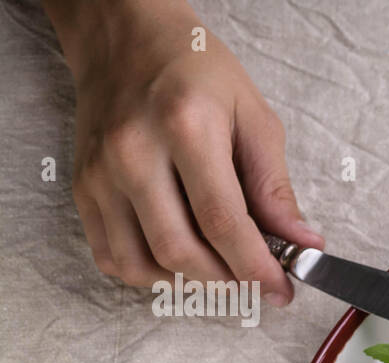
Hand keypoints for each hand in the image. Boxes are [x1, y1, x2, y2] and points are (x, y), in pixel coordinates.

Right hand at [45, 0, 321, 303]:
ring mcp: (101, 173)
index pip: (223, 222)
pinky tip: (180, 262)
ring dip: (191, 284)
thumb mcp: (254, 118)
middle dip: (228, 281)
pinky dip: (150, 275)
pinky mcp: (82, 188)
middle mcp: (133, 152)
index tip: (282, 291)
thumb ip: (276, 187)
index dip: (256, 268)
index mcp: (185, 127)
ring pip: (144, 264)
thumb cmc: (196, 72)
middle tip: (257, 284)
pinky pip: (112, 257)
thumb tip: (302, 243)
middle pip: (181, 250)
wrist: (126, 40)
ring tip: (223, 271)